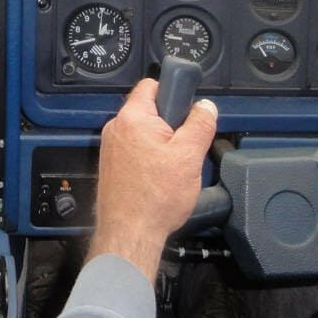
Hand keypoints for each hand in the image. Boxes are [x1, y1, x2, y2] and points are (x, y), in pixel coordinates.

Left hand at [88, 78, 217, 282]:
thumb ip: (200, 125)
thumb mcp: (189, 156)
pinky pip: (134, 150)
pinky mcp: (112, 165)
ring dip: (160, 143)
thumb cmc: (155, 198)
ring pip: (143, 132)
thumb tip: (206, 106)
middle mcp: (116, 128)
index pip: (151, 85)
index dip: (173, 91)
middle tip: (184, 146)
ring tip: (172, 167)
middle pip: (149, 110)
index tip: (186, 107)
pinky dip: (148, 158)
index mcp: (133, 118)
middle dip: (170, 123)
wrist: (130, 233)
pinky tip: (158, 178)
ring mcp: (111, 147)